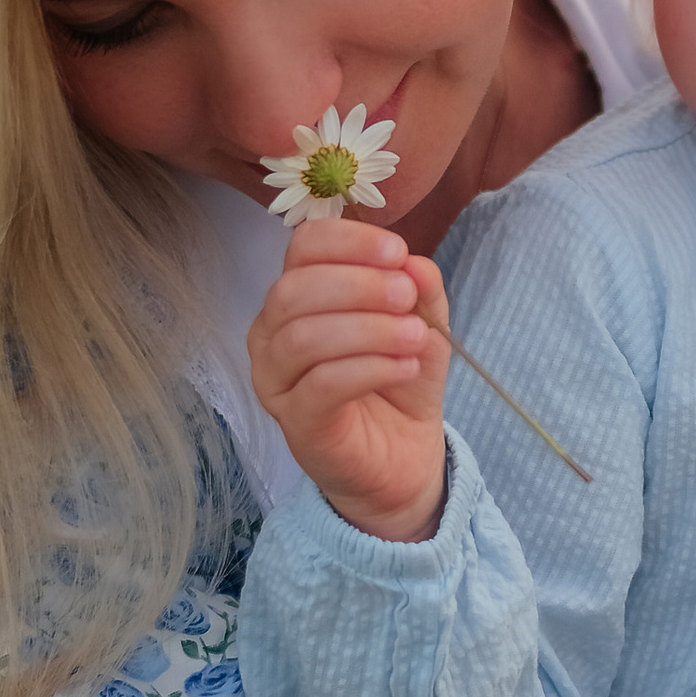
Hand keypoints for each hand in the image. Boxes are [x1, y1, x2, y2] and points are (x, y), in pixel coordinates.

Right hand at [246, 220, 448, 542]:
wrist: (403, 455)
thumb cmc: (398, 376)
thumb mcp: (423, 319)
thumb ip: (420, 286)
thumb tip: (412, 262)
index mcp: (298, 294)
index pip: (302, 246)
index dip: (349, 241)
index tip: (397, 251)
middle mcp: (272, 332)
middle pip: (295, 288)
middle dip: (359, 285)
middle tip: (407, 297)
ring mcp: (276, 380)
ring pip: (303, 337)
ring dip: (369, 329)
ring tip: (414, 336)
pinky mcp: (295, 423)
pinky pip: (321, 385)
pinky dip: (370, 368)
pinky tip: (405, 367)